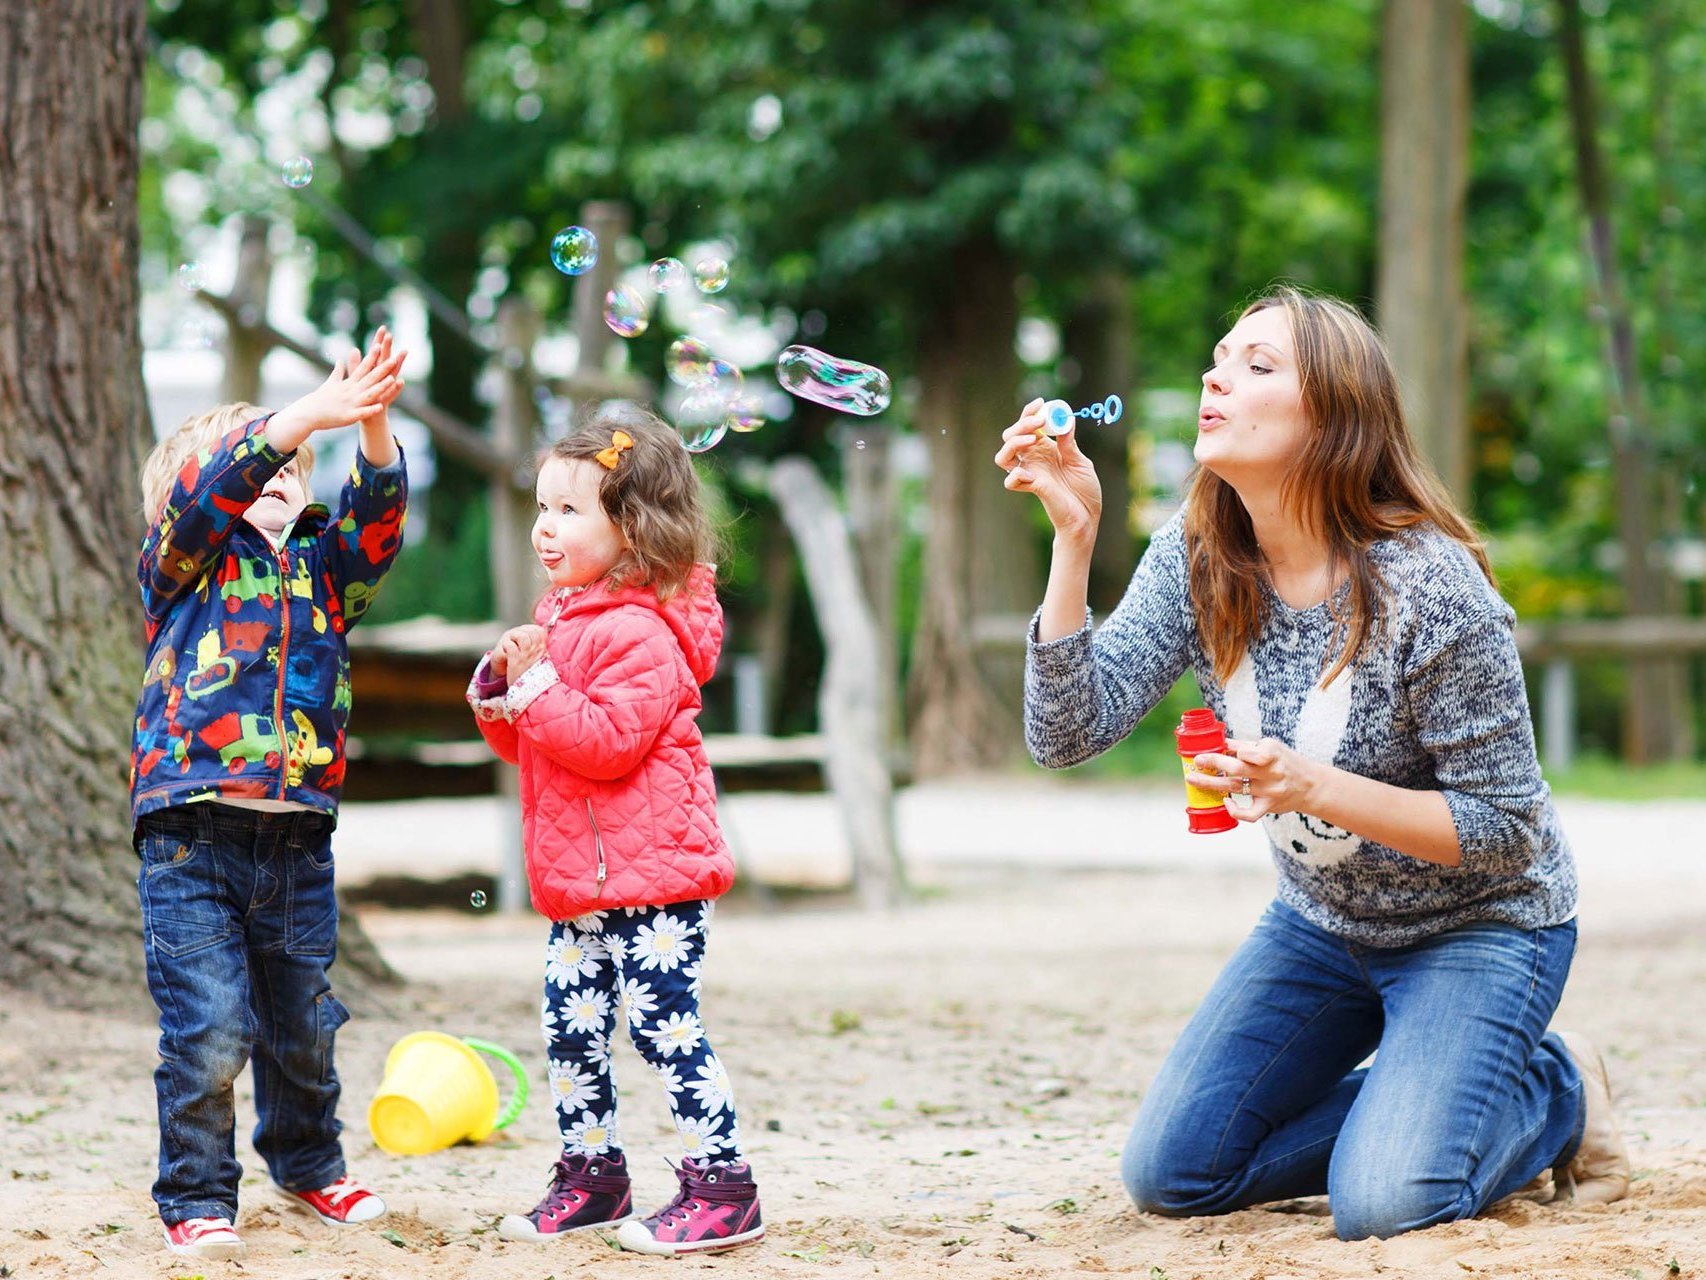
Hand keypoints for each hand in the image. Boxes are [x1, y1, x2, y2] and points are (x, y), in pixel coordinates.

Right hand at [266, 326, 405, 451]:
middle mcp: (350, 391)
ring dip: (380, 387)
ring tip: (392, 379)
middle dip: (382, 369)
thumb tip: (340, 359)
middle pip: (369, 378)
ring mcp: (350, 403)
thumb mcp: (330, 383)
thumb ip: (338, 372)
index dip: (372, 357)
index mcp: (348, 384)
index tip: (380, 346)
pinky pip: (362, 413)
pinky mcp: (348, 416)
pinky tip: (381, 406)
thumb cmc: (320, 399)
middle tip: (394, 359)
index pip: (362, 368)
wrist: (307, 413)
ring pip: (369, 394)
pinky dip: (370, 409)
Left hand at [495, 624, 547, 679]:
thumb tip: (540, 639)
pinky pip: (510, 646)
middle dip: (521, 631)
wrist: (532, 692)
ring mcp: (526, 656)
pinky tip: (506, 651)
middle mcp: (536, 651)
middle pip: (530, 631)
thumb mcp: (542, 662)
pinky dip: (506, 646)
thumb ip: (540, 650)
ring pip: (521, 636)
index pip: (540, 631)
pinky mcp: (516, 661)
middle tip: (515, 639)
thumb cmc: (535, 677)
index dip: (531, 629)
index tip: (525, 634)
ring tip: (511, 643)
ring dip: (513, 637)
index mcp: (543, 650)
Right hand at [993, 397, 1102, 543]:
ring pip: (1002, 457)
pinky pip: (1011, 481)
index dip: (1029, 412)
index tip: (1040, 403)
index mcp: (1044, 448)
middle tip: (1039, 423)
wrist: (1088, 516)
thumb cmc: (1085, 489)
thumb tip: (1065, 419)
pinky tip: (1030, 474)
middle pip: (1011, 436)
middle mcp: (1033, 459)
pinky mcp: (1031, 488)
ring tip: (1031, 440)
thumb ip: (1069, 442)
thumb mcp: (1080, 461)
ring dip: (1013, 444)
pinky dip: (1016, 474)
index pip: (1028, 425)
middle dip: (1022, 424)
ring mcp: (1030, 474)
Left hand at [1186, 737, 1323, 821]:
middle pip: (1238, 768)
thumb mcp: (1270, 748)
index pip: (1248, 751)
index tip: (1212, 749)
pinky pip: (1249, 814)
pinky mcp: (1269, 807)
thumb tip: (1219, 742)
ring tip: (1193, 779)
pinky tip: (1225, 802)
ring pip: (1236, 788)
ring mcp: (1270, 791)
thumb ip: (1245, 746)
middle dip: (1214, 763)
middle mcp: (1271, 772)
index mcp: (1272, 753)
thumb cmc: (1285, 762)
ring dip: (1211, 783)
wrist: (1312, 785)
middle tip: (1197, 762)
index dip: (1230, 751)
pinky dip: (1235, 811)